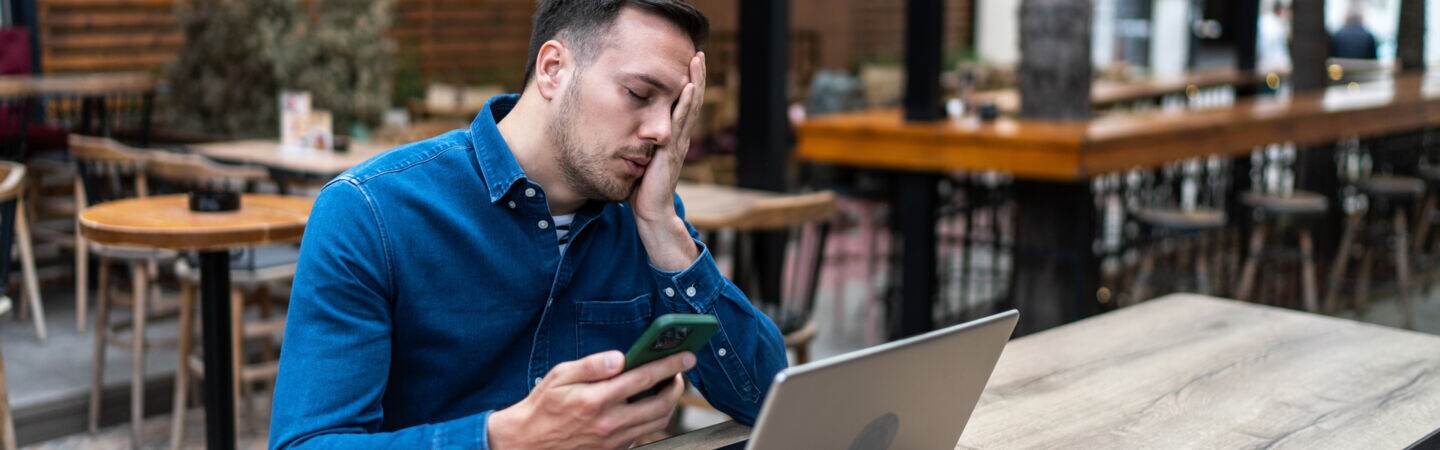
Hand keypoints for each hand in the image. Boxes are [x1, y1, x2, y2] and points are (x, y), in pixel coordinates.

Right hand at [487, 350, 694, 449]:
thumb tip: (620, 357)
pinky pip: (643, 433)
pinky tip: (647, 404)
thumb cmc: (544, 406)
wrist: (528, 443)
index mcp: (596, 400)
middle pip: (661, 404)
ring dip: (669, 403)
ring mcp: (614, 441)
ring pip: (657, 422)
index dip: (670, 365)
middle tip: (680, 371)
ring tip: (668, 386)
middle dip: (677, 385)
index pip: (644, 378)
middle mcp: (609, 423)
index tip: (686, 355)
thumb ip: (592, 365)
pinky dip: (652, 417)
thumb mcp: (560, 376)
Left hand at [631, 52, 705, 270]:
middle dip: (695, 76)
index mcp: (671, 138)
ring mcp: (678, 143)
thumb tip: (624, 133)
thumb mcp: (640, 160)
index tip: (688, 63)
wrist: (651, 214)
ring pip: (690, 106)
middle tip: (699, 53)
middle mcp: (678, 137)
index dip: (687, 84)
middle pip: (691, 100)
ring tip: (698, 60)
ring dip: (695, 81)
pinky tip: (689, 87)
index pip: (682, 105)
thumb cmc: (643, 190)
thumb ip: (639, 145)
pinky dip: (686, 104)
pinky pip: (680, 122)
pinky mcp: (672, 151)